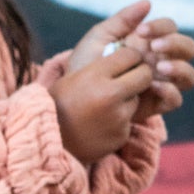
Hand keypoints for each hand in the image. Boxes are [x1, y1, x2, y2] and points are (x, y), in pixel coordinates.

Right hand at [48, 41, 151, 163]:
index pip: (131, 54)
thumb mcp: (74, 75)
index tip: (125, 61)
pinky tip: (101, 123)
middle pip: (144, 75)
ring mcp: (117, 117)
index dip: (130, 56)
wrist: (49, 141)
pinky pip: (129, 121)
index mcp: (96, 75)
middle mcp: (109, 95)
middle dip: (139, 74)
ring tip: (105, 106)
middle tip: (129, 78)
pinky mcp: (121, 135)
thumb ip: (102, 64)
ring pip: (137, 99)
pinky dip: (119, 121)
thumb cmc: (60, 103)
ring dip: (128, 99)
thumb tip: (133, 52)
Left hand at [63, 1, 193, 124]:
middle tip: (153, 47)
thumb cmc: (86, 65)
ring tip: (160, 67)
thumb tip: (148, 3)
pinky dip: (170, 91)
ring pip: (189, 76)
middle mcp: (161, 62)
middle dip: (175, 44)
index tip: (140, 31)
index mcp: (151, 42)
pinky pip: (176, 99)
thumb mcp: (100, 37)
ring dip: (179, 67)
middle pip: (188, 49)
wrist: (73, 97)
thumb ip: (123, 19)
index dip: (161, 27)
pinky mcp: (155, 104)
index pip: (170, 28)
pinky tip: (153, 86)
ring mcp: (161, 83)